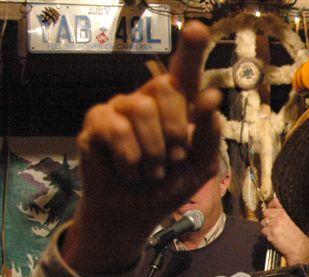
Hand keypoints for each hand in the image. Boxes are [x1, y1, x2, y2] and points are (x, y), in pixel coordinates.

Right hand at [64, 21, 221, 273]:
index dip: (191, 49)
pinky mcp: (97, 123)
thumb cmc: (169, 186)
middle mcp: (148, 100)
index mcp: (178, 106)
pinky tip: (131, 172)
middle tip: (174, 159)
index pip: (185, 72)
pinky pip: (116, 127)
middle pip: (167, 87)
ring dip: (154, 150)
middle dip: (177, 129)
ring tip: (153, 171)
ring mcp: (120, 108)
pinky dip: (131, 159)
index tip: (198, 29)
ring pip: (141, 107)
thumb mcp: (201, 167)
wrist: (137, 214)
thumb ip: (210, 136)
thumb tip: (211, 99)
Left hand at [261, 197, 308, 265]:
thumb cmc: (302, 236)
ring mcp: (275, 225)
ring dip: (267, 227)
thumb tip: (278, 209)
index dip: (271, 205)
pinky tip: (275, 238)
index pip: (275, 202)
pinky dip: (267, 235)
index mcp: (287, 211)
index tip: (271, 208)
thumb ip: (288, 214)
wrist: (301, 249)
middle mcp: (280, 216)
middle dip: (268, 218)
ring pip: (263, 222)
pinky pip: (264, 231)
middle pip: (266, 212)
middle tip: (272, 224)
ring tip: (275, 232)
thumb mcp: (298, 220)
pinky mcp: (271, 233)